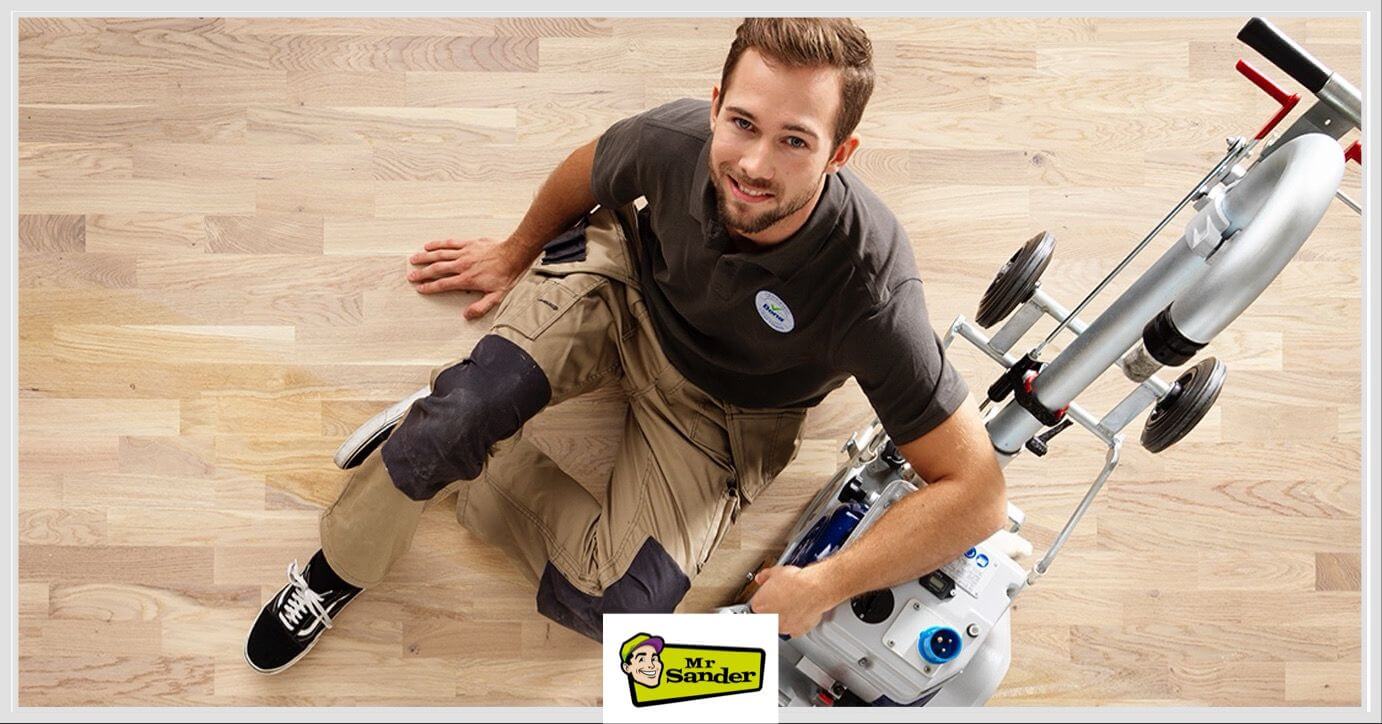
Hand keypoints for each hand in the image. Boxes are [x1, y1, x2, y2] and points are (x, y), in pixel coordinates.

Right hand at [407, 237, 529, 319]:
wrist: (514, 254)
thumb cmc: (507, 274)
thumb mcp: (496, 296)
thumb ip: (481, 307)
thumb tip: (467, 315)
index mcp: (467, 279)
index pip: (443, 284)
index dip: (429, 287)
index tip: (420, 288)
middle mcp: (462, 266)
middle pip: (437, 269)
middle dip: (422, 273)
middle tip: (411, 275)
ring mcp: (464, 253)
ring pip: (440, 255)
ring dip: (425, 257)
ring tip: (414, 260)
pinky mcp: (468, 244)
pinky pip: (450, 243)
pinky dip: (438, 244)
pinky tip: (429, 245)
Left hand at [747, 564, 840, 637]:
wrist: (813, 589)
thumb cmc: (796, 581)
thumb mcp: (776, 572)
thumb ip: (765, 576)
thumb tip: (761, 577)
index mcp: (759, 605)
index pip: (757, 604)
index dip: (765, 598)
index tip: (770, 595)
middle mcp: (769, 618)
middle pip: (768, 616)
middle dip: (773, 609)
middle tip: (782, 600)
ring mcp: (782, 626)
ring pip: (780, 624)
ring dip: (784, 617)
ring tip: (793, 605)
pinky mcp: (796, 631)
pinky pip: (794, 629)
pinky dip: (797, 623)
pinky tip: (801, 613)